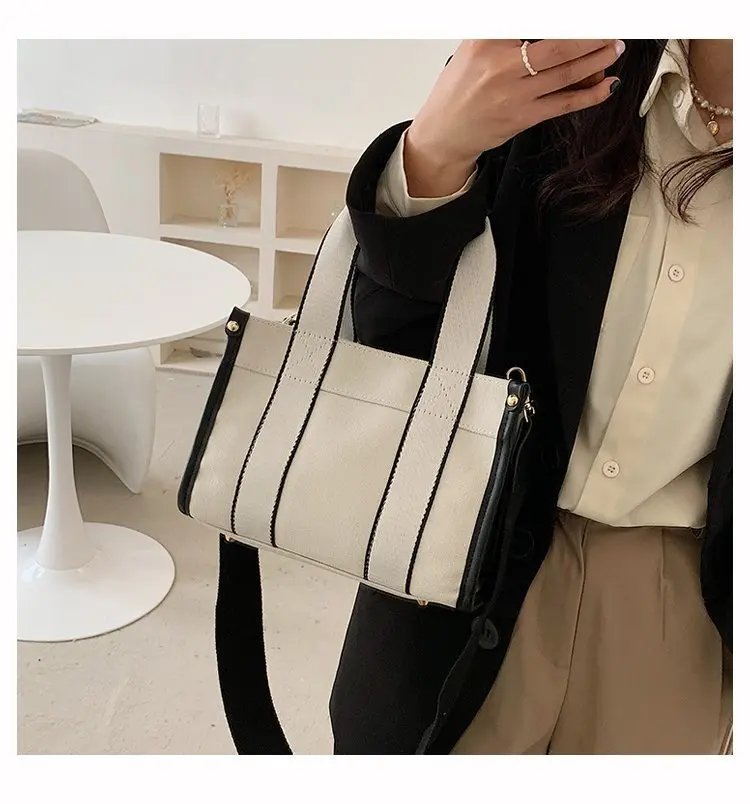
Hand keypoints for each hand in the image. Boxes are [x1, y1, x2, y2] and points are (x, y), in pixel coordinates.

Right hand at [405, 39, 624, 196]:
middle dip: (591, 34)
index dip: (565, 18)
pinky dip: (591, 94)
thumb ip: (504, 32)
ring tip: (613, 48)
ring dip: (597, 59)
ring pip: (566, 73)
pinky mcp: (523, 118)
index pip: (532, 18)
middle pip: (558, 44)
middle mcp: (500, 66)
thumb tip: (547, 23)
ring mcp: (514, 95)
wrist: (444, 133)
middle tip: (609, 27)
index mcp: (485, 41)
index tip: (585, 14)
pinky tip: (608, 85)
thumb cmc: (459, 89)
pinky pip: (564, 104)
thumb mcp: (472, 48)